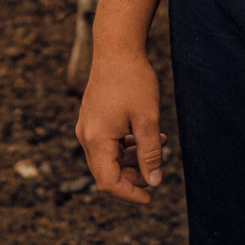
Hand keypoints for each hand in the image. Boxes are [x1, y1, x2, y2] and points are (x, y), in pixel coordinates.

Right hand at [75, 47, 164, 204]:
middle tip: (157, 171)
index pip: (109, 182)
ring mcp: (87, 126)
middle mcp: (86, 136)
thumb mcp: (147, 119)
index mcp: (96, 140)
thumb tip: (155, 182)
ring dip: (132, 159)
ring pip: (109, 157)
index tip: (150, 197)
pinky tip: (148, 135)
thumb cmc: (133, 81)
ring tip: (159, 147)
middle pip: (107, 171)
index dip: (130, 193)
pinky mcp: (93, 117)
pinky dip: (126, 145)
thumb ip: (151, 153)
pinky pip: (108, 142)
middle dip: (133, 176)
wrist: (117, 48)